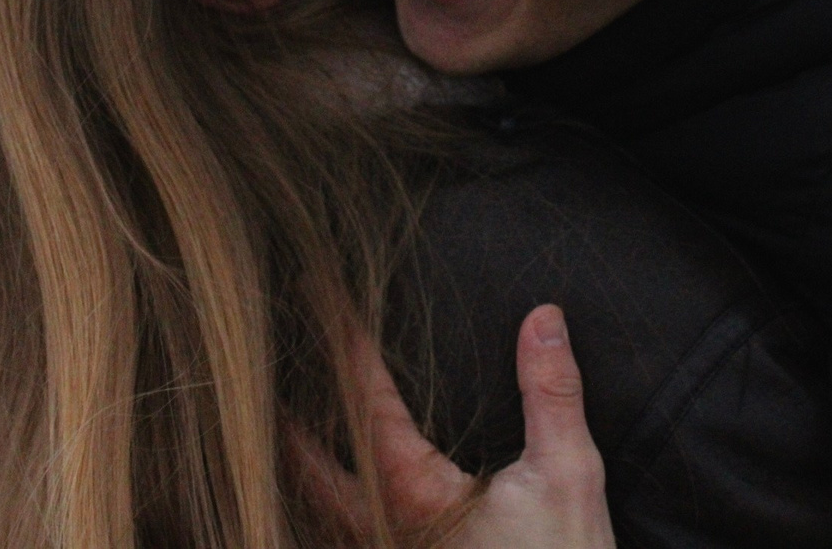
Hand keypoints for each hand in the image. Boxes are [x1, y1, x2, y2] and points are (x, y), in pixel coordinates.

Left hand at [297, 304, 615, 548]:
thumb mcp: (570, 477)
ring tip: (287, 441)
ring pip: (329, 519)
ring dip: (309, 477)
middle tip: (261, 383)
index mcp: (417, 498)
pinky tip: (340, 506)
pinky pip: (355, 543)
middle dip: (292, 429)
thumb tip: (543, 317)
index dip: (349, 353)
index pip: (369, 408)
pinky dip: (337, 515)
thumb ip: (552, 394)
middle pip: (317, 475)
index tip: (329, 307)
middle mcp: (388, 538)